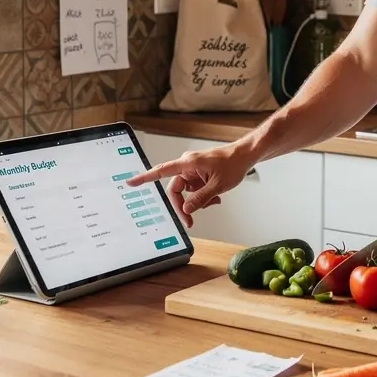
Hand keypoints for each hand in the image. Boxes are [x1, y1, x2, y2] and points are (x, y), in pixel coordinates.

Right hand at [127, 143, 255, 227]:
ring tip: (213, 200)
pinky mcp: (199, 174)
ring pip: (187, 192)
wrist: (245, 156)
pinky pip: (195, 189)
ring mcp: (193, 170)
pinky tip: (215, 197)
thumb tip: (185, 209)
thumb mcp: (217, 186)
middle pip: (176, 189)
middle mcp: (187, 165)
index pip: (161, 171)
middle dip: (185, 205)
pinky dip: (203, 196)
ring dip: (198, 201)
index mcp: (187, 163)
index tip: (130, 182)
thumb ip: (200, 199)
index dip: (145, 178)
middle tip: (190, 220)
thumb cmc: (233, 163)